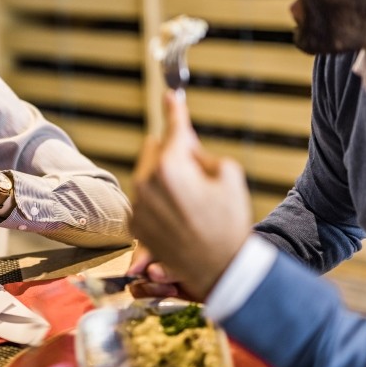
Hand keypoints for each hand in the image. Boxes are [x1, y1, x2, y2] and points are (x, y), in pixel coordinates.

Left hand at [129, 91, 252, 300]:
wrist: (220, 271)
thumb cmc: (230, 223)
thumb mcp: (229, 176)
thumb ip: (202, 152)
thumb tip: (184, 146)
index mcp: (170, 166)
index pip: (173, 128)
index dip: (175, 109)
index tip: (170, 95)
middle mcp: (146, 183)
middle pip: (156, 148)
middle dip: (173, 153)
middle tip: (197, 170)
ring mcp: (137, 205)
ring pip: (148, 173)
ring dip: (165, 177)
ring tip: (192, 201)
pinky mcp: (135, 224)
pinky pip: (144, 197)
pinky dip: (158, 199)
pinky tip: (181, 216)